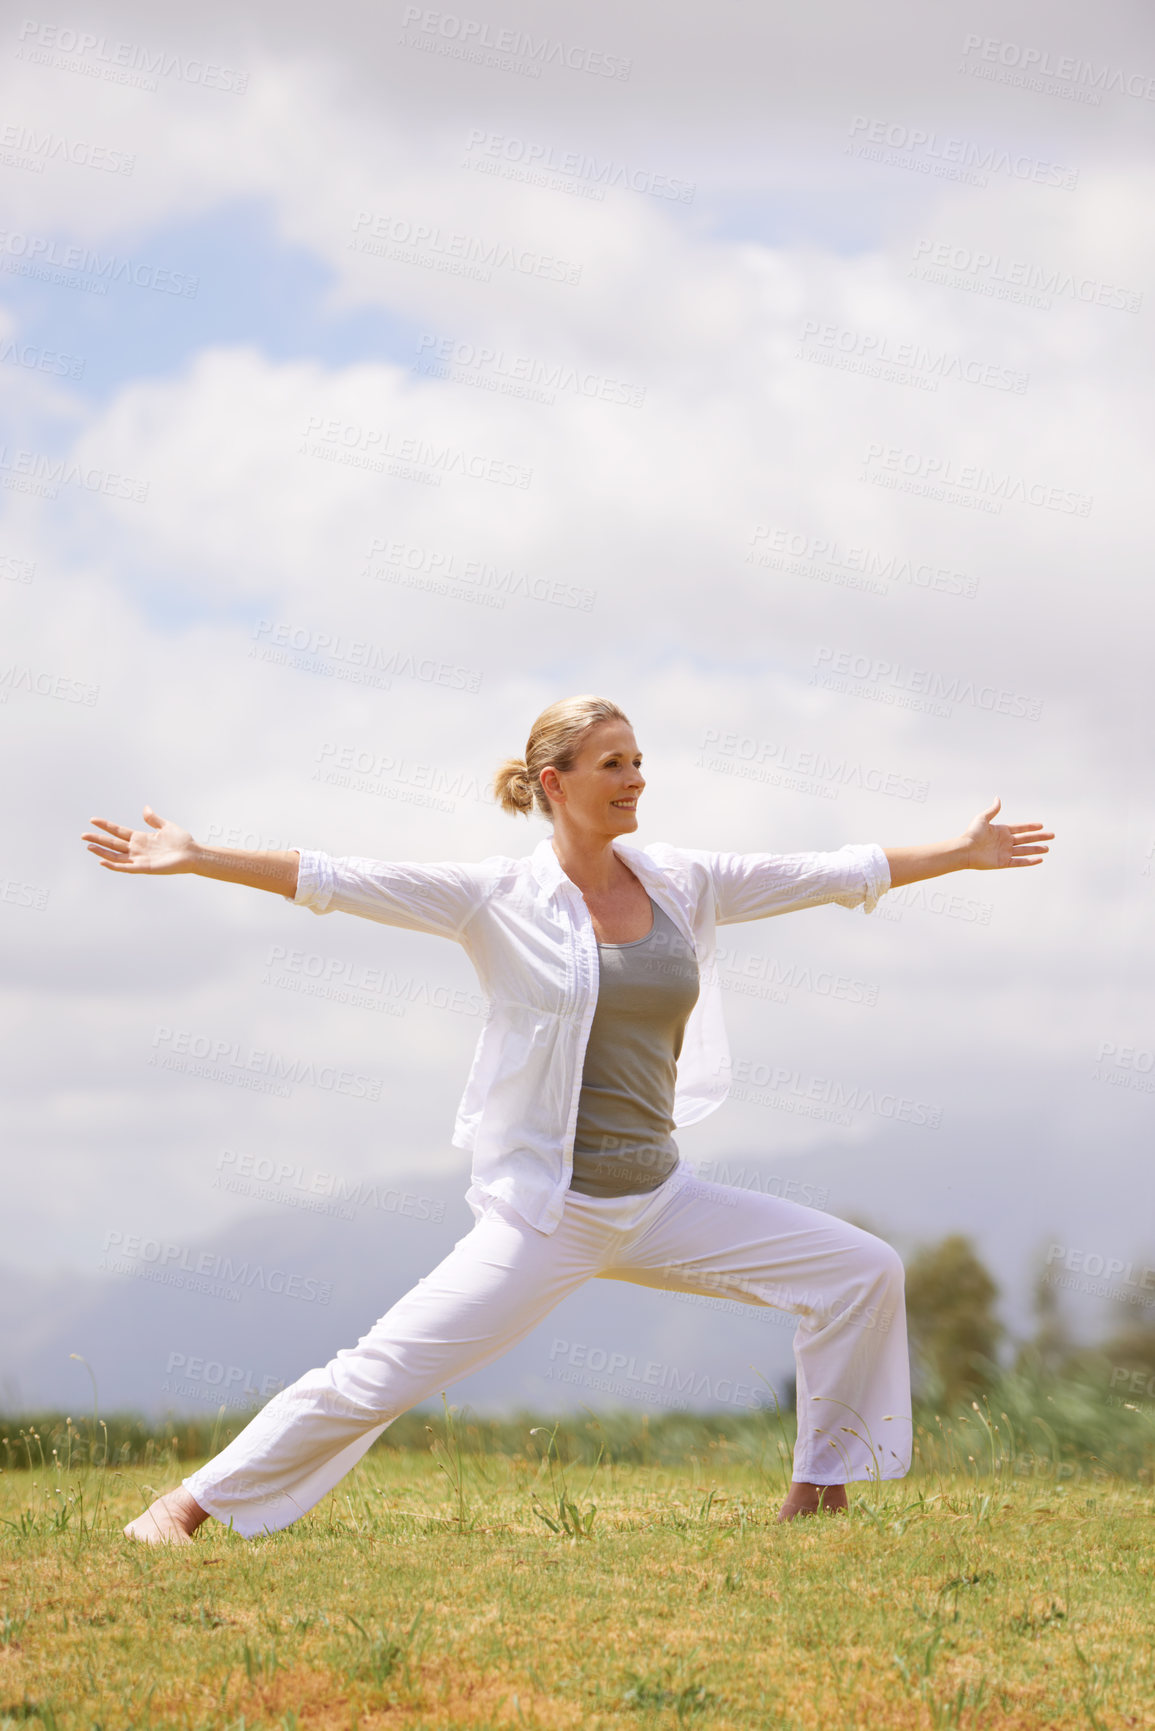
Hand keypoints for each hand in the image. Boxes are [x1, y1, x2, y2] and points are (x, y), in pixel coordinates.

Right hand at [82, 807, 198, 875]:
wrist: (192, 854)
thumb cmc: (182, 841)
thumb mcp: (166, 826)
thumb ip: (153, 819)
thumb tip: (145, 808)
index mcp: (140, 838)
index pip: (118, 831)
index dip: (106, 826)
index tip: (93, 819)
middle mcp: (137, 849)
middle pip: (113, 844)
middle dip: (98, 839)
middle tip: (83, 835)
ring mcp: (139, 859)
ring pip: (115, 856)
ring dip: (101, 852)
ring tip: (88, 846)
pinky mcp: (144, 868)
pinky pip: (125, 867)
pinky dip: (113, 865)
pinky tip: (102, 861)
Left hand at [962, 797, 1052, 870]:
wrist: (964, 850)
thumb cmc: (972, 834)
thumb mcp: (982, 819)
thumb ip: (993, 810)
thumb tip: (998, 798)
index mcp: (1001, 831)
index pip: (1020, 828)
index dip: (1031, 827)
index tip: (1041, 825)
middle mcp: (1005, 841)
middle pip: (1026, 839)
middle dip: (1039, 837)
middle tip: (1052, 835)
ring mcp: (1005, 852)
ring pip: (1025, 850)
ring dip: (1036, 849)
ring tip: (1048, 848)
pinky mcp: (1003, 862)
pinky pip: (1019, 862)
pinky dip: (1030, 861)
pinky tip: (1040, 859)